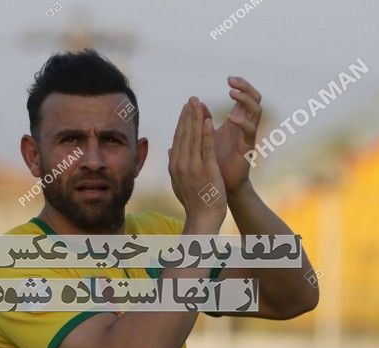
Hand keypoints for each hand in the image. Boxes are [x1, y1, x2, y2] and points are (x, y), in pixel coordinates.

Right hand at [168, 97, 226, 229]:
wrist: (202, 218)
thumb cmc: (193, 202)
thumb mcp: (179, 183)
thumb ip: (174, 165)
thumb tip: (170, 151)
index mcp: (175, 165)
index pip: (178, 138)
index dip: (182, 121)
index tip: (185, 108)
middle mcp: (180, 164)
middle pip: (184, 134)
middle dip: (188, 114)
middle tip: (192, 99)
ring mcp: (193, 167)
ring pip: (193, 137)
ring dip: (196, 118)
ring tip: (199, 103)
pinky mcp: (206, 170)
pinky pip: (206, 148)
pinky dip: (206, 133)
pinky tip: (208, 120)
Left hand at [210, 76, 261, 193]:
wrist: (220, 186)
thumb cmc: (214, 161)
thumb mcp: (206, 136)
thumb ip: (203, 120)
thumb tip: (196, 104)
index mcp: (237, 121)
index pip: (244, 97)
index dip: (240, 85)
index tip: (229, 78)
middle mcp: (245, 125)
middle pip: (255, 98)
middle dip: (245, 87)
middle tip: (232, 81)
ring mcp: (248, 135)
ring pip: (257, 110)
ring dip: (245, 100)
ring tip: (232, 94)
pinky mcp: (248, 147)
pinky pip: (250, 131)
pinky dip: (242, 122)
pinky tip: (232, 118)